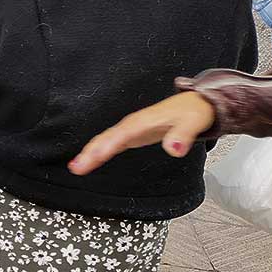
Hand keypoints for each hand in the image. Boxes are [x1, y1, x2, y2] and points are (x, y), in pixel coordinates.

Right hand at [69, 91, 215, 174]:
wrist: (195, 104)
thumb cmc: (193, 111)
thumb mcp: (193, 122)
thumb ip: (183, 135)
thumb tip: (173, 149)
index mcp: (144, 121)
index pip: (122, 134)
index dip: (108, 145)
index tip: (95, 156)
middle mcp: (133, 124)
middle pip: (107, 137)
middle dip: (91, 151)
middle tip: (77, 167)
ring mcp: (131, 129)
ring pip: (105, 140)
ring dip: (90, 153)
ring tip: (76, 167)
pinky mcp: (132, 135)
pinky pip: (110, 143)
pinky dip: (98, 152)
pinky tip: (89, 161)